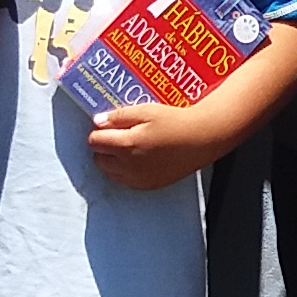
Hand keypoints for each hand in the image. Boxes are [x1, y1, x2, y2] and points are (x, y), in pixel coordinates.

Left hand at [86, 99, 223, 191]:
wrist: (202, 139)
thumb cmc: (174, 121)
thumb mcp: (145, 111)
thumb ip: (118, 117)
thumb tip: (98, 122)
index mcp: (126, 144)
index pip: (95, 142)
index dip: (99, 132)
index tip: (107, 126)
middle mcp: (129, 166)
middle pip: (99, 159)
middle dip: (103, 147)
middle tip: (116, 135)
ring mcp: (139, 179)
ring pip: (110, 173)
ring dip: (112, 161)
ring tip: (127, 147)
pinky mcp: (149, 185)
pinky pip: (125, 182)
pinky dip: (125, 172)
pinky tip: (137, 159)